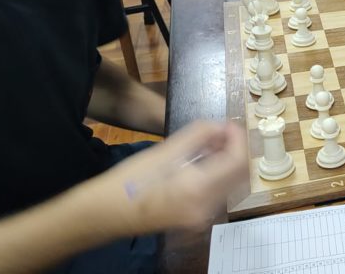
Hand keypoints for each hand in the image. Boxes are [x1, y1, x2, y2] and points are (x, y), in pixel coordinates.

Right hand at [94, 120, 247, 233]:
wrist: (105, 213)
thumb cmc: (130, 179)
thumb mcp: (165, 150)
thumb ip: (199, 135)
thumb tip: (222, 125)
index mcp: (198, 189)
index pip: (237, 161)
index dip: (238, 138)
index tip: (230, 124)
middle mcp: (206, 207)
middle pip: (239, 174)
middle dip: (235, 150)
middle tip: (223, 132)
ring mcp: (202, 217)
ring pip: (231, 185)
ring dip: (228, 162)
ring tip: (212, 144)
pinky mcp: (196, 220)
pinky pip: (219, 195)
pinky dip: (219, 176)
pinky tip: (203, 163)